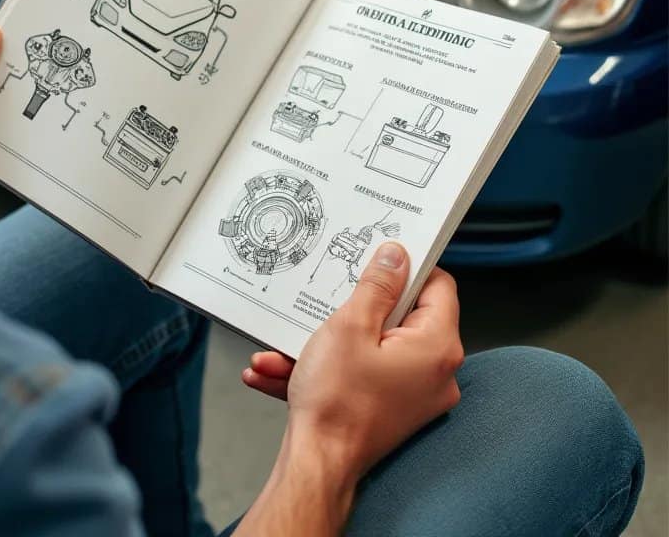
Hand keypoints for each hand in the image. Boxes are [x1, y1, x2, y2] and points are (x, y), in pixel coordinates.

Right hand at [246, 245, 462, 477]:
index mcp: (436, 347)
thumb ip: (377, 285)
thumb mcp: (350, 325)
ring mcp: (415, 394)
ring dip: (329, 341)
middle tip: (329, 300)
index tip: (378, 259)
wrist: (315, 465)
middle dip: (355, 307)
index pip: (438, 286)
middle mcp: (436, 373)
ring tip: (290, 345)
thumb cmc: (336, 403)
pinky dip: (329, 367)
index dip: (407, 268)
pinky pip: (363, 373)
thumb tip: (397, 255)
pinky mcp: (393, 408)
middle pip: (403, 316)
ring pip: (373, 347)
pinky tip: (284, 368)